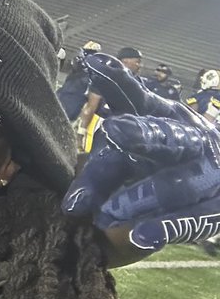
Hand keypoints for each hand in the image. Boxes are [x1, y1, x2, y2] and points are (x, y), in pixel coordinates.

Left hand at [62, 53, 219, 249]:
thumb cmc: (169, 142)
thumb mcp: (149, 112)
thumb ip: (120, 91)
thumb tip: (91, 61)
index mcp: (171, 115)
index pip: (144, 102)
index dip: (124, 97)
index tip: (103, 103)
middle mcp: (193, 141)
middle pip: (166, 139)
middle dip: (142, 137)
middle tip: (112, 135)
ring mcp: (207, 177)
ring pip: (175, 186)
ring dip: (140, 197)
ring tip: (106, 212)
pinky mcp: (214, 211)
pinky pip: (190, 220)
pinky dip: (165, 227)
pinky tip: (139, 236)